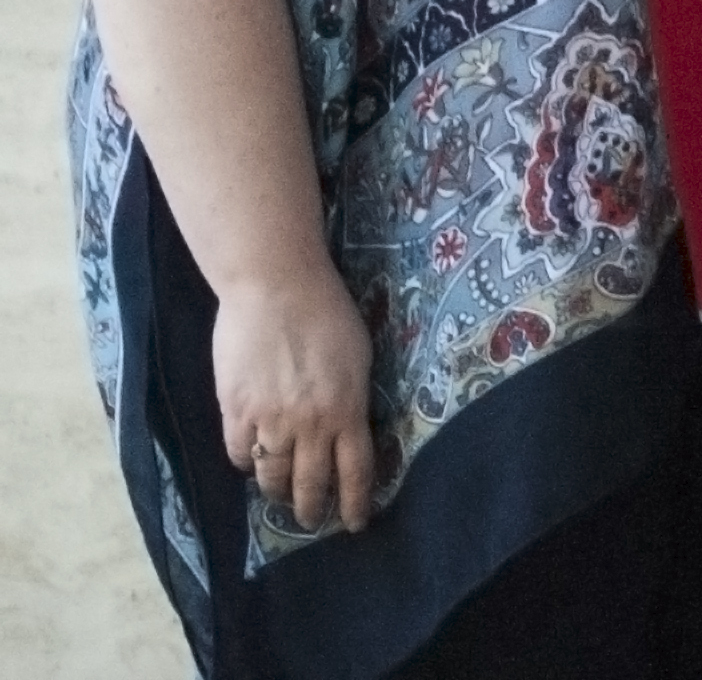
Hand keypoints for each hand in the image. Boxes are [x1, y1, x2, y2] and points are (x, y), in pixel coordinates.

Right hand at [213, 262, 376, 535]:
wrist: (275, 287)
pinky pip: (239, 452)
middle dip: (312, 508)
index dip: (355, 503)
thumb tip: (350, 425)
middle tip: (312, 520)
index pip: (355, 471)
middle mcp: (309, 424)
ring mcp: (269, 420)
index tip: (355, 523)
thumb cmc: (327, 312)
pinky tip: (250, 463)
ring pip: (272, 475)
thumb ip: (352, 397)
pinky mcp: (234, 410)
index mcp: (347, 409)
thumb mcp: (358, 357)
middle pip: (311, 483)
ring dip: (277, 491)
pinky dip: (245, 463)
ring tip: (280, 496)